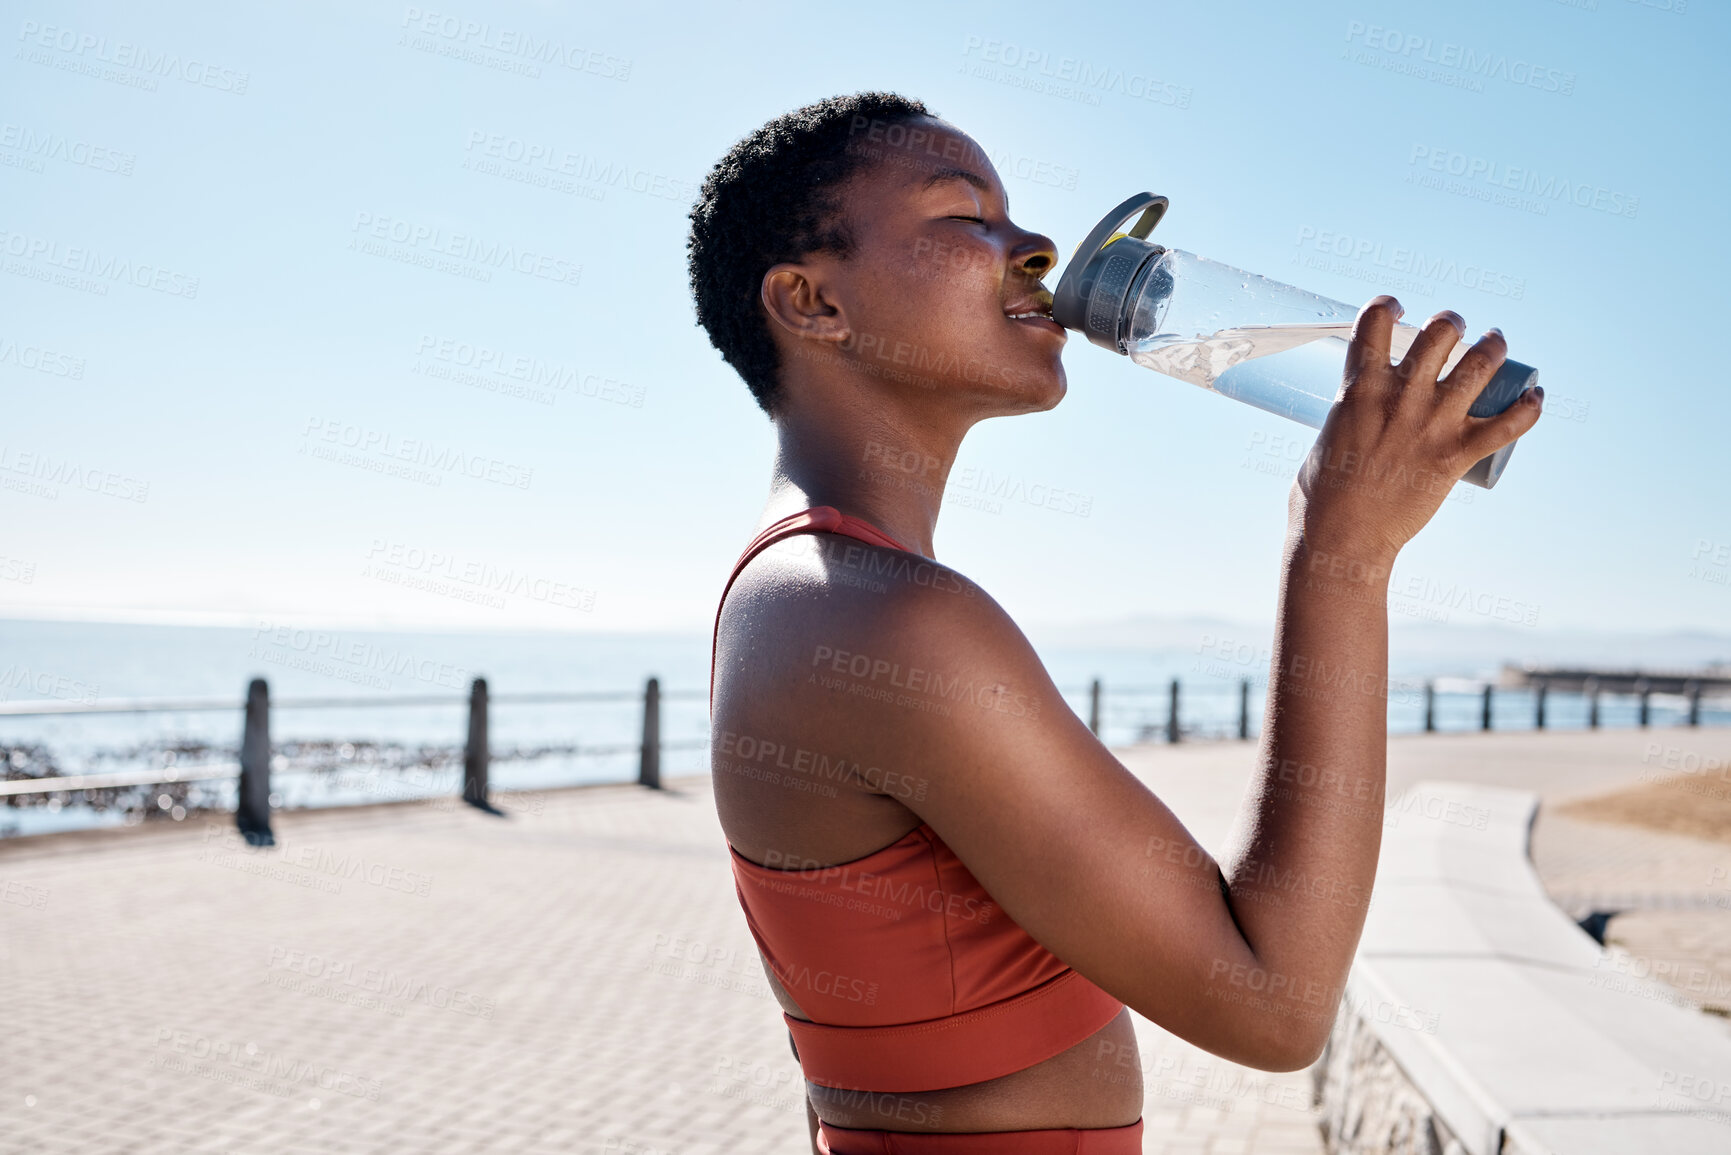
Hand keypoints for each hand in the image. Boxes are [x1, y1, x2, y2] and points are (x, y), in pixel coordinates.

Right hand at [1293, 295, 1542, 565]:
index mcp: (1359, 388)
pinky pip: (1509, 424)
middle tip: (1455, 330)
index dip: (1388, 305)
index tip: (1397, 308)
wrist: (1342, 535)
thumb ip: (1347, 416)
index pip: (1374, 321)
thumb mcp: (1327, 437)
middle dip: (1452, 323)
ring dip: (1493, 347)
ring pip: (1480, 364)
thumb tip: (1353, 414)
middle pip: (1440, 332)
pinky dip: (1529, 408)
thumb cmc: (1321, 496)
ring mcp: (1431, 423)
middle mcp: (1400, 396)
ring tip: (1495, 344)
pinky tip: (1535, 397)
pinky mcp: (1456, 454)